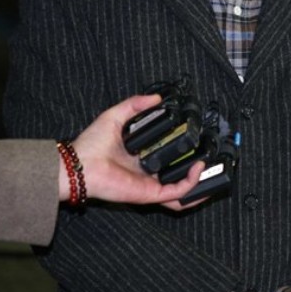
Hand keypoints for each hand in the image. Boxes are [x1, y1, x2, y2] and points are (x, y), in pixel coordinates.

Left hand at [59, 95, 204, 209]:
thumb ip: (134, 104)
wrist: (79, 165)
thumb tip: (155, 98)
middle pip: (178, 177)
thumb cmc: (90, 145)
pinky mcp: (150, 193)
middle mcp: (147, 174)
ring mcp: (150, 185)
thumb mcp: (115, 116)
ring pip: (182, 191)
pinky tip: (198, 167)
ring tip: (212, 169)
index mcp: (140, 158)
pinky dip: (191, 182)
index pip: (166, 158)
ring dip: (199, 183)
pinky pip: (177, 192)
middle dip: (196, 172)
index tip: (194, 140)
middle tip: (209, 158)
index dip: (182, 152)